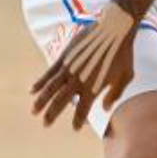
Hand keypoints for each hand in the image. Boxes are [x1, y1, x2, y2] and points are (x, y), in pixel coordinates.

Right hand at [30, 4, 138, 130]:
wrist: (115, 29)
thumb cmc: (123, 53)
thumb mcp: (125, 76)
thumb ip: (114, 94)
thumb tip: (105, 109)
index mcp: (94, 88)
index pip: (83, 110)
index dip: (78, 121)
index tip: (75, 128)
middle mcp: (79, 81)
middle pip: (61, 102)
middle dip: (52, 114)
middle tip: (46, 124)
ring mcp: (69, 69)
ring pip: (51, 89)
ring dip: (41, 101)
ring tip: (34, 112)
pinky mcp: (64, 57)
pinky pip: (49, 72)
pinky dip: (39, 82)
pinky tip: (31, 90)